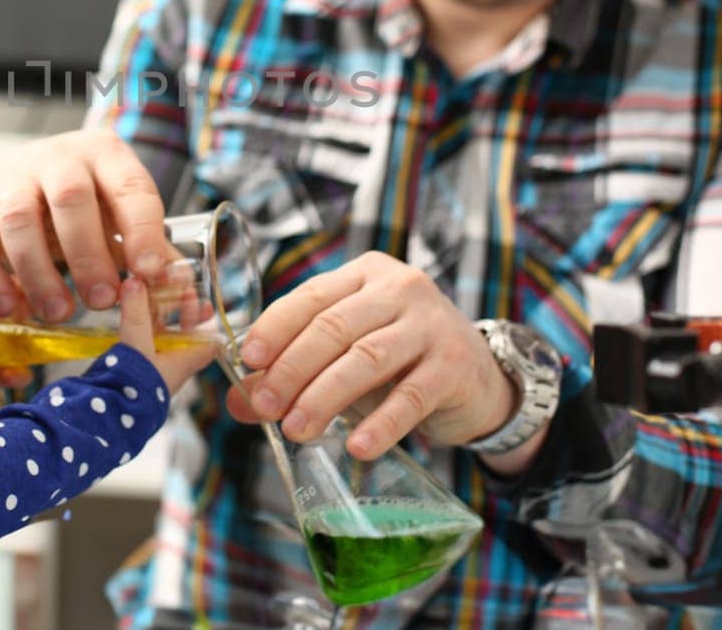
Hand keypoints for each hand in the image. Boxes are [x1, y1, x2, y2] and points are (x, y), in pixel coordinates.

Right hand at [0, 129, 178, 322]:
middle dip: (87, 253)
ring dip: (39, 271)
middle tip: (102, 300)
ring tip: (58, 312)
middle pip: (71, 197)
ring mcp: (13, 173)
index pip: (130, 187)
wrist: (34, 173)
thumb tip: (177, 290)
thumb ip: (149, 251)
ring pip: (20, 219)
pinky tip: (10, 308)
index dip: (142, 231)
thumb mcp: (123, 215)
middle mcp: (58, 157)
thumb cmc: (92, 204)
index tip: (150, 274)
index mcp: (107, 155)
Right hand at [114, 277, 216, 394]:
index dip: (205, 317)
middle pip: (184, 333)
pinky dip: (139, 323)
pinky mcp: (132, 367)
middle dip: (180, 310)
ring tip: (149, 291)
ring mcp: (152, 367)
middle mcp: (172, 365)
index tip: (201, 298)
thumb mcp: (138, 344)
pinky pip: (142, 339)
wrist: (106, 417)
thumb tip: (135, 281)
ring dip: (157, 313)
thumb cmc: (131, 386)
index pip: (208, 340)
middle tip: (174, 288)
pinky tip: (130, 308)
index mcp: (184, 362)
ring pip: (162, 334)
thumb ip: (137, 312)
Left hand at [225, 252, 521, 461]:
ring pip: (366, 358)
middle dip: (292, 369)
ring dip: (325, 396)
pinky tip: (357, 447)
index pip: (311, 296)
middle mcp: (401, 289)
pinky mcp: (454, 366)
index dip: (275, 327)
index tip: (247, 360)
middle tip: (266, 407)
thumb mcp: (347, 359)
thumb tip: (240, 403)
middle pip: (334, 327)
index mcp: (366, 275)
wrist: (481, 379)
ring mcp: (431, 325)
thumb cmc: (400, 363)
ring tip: (297, 430)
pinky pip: (411, 396)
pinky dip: (381, 424)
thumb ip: (296, 373)